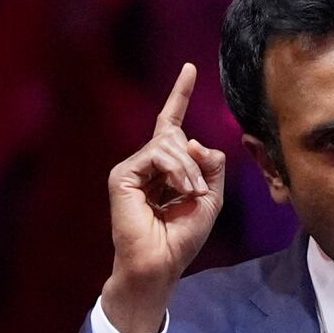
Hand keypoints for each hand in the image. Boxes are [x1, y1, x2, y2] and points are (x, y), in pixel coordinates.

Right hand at [103, 62, 226, 332]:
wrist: (160, 263)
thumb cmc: (182, 238)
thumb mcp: (210, 199)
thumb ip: (212, 167)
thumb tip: (198, 142)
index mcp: (165, 168)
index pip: (172, 124)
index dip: (179, 95)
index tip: (190, 68)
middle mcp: (146, 164)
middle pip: (176, 134)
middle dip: (194, 159)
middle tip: (197, 190)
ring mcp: (132, 168)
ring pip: (169, 143)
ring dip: (188, 168)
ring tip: (190, 194)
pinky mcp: (122, 174)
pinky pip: (157, 154)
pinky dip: (175, 170)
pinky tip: (180, 190)